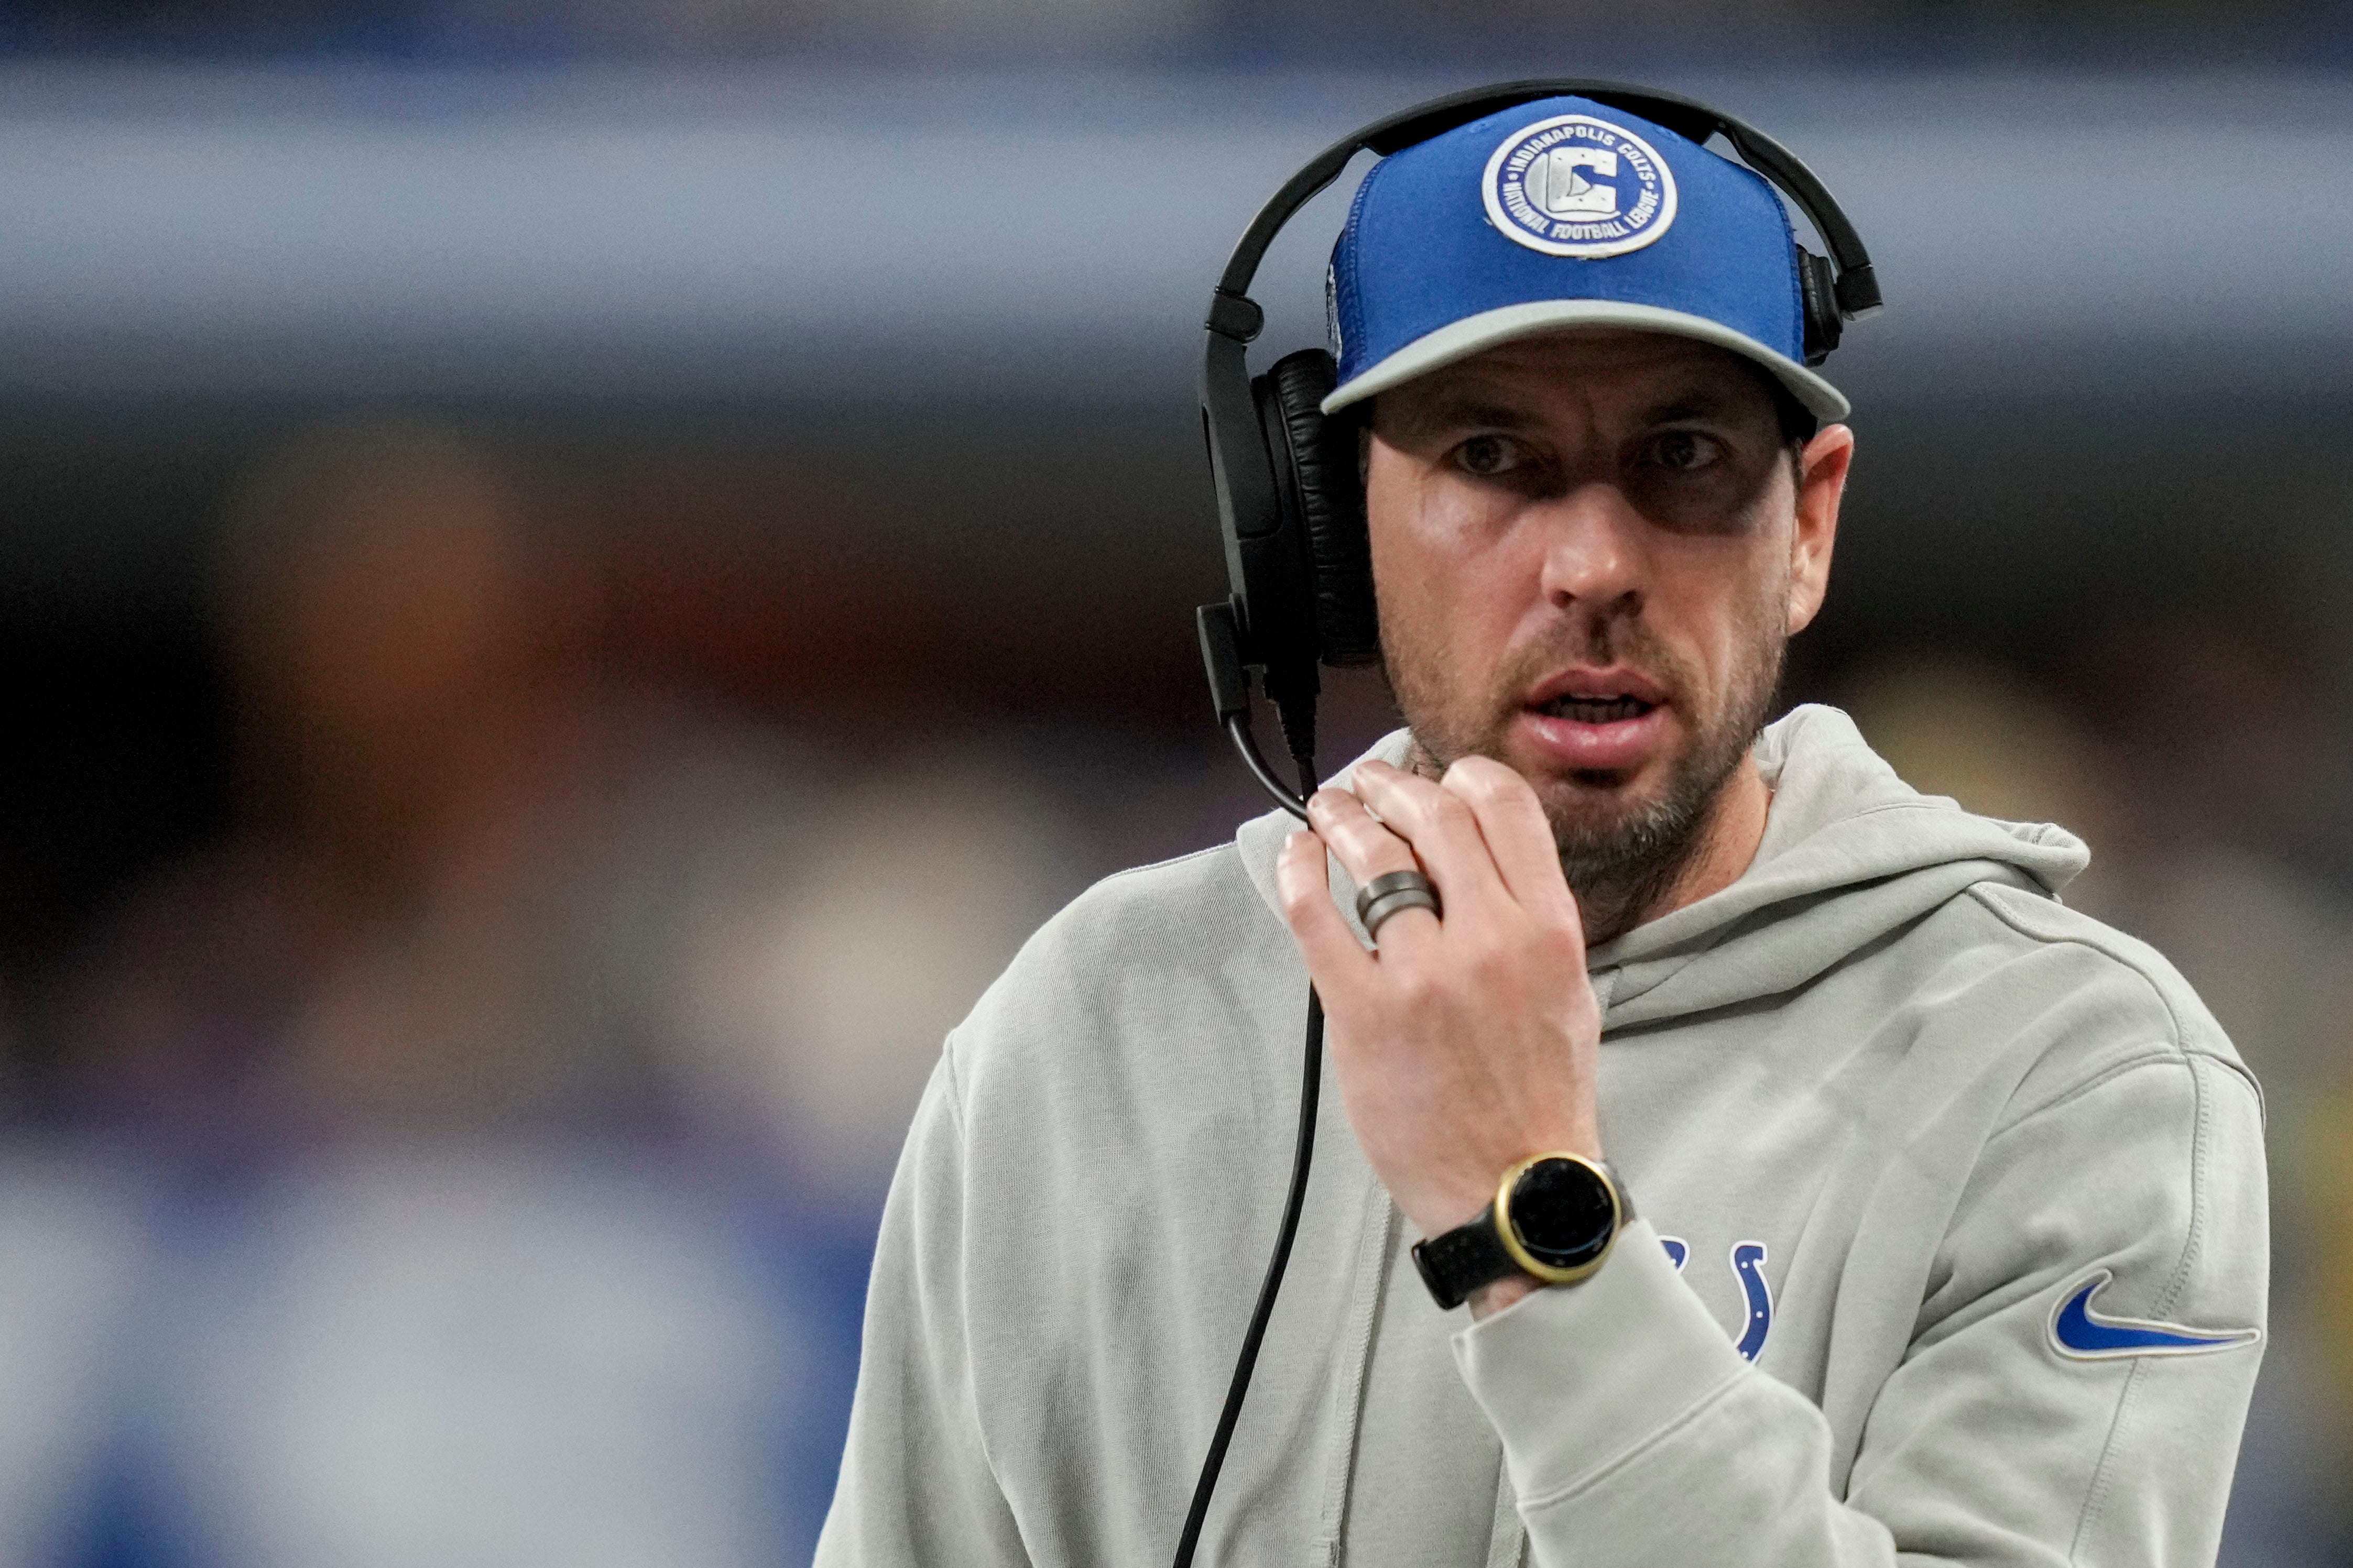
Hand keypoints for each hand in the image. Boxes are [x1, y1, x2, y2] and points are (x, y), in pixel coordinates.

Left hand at [1274, 756, 1604, 1256]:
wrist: (1514, 1190)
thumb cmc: (1538, 1097)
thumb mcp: (1568, 990)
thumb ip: (1529, 917)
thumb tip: (1476, 852)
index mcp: (1548, 929)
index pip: (1503, 805)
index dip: (1460, 774)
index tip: (1434, 774)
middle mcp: (1490, 939)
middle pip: (1432, 814)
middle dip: (1391, 785)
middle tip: (1368, 784)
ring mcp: (1423, 975)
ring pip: (1372, 855)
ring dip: (1342, 817)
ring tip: (1328, 810)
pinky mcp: (1363, 1012)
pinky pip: (1315, 915)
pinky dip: (1299, 871)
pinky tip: (1297, 856)